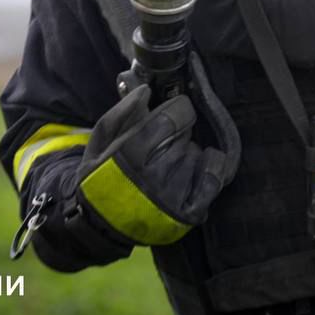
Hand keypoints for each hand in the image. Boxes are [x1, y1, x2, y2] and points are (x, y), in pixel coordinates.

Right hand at [75, 84, 235, 245]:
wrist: (101, 225)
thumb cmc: (101, 176)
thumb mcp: (100, 141)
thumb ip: (122, 112)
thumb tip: (146, 89)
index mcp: (132, 152)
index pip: (176, 115)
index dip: (178, 107)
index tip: (173, 110)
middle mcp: (156, 173)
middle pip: (187, 133)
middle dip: (179, 130)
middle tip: (165, 139)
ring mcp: (175, 194)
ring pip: (198, 153)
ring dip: (188, 151)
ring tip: (170, 160)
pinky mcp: (189, 211)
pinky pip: (214, 178)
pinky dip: (210, 166)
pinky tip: (197, 166)